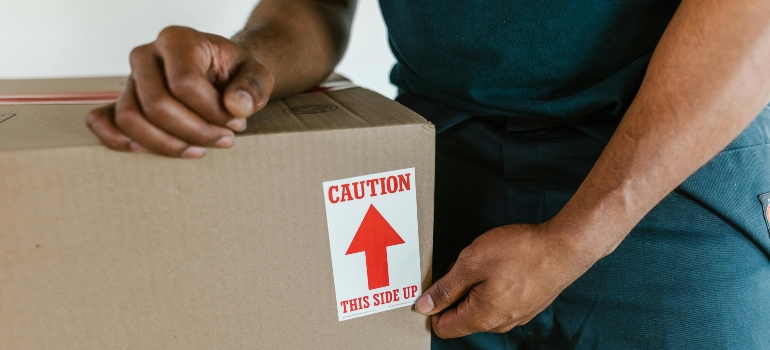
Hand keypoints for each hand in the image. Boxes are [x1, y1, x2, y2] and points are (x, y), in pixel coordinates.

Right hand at [86, 26, 273, 157]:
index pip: (185, 84)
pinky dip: (116, 139)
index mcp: (177, 40)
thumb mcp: (256, 73)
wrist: (221, 71)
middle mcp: (147, 55)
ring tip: (198, 149)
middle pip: (156, 106)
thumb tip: (236, 106)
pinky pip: (103, 120)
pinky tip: (145, 151)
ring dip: (167, 144)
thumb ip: (253, 87)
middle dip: (193, 132)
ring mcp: (130, 78)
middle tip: (223, 139)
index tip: (237, 122)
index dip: (212, 112)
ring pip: (131, 119)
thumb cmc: (235, 72)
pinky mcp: (122, 99)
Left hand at [415, 222, 597, 337]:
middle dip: (456, 293)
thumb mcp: (471, 263)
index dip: (433, 307)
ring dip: (475, 288)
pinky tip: (502, 266)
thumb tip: (424, 306)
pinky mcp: (528, 305)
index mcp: (481, 318)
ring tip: (485, 262)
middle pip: (462, 318)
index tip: (437, 284)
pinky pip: (500, 301)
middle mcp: (499, 324)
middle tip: (463, 265)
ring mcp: (516, 316)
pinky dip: (493, 286)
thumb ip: (446, 288)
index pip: (443, 328)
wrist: (565, 247)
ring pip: (481, 308)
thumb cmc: (521, 252)